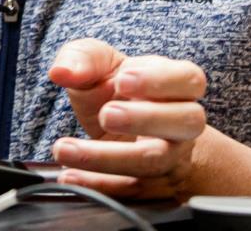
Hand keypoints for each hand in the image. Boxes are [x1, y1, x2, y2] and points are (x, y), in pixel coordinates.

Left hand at [47, 38, 208, 200]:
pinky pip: (133, 191)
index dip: (159, 80)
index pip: (189, 79)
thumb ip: (83, 59)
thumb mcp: (99, 63)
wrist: (123, 128)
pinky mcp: (154, 185)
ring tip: (66, 149)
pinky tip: (70, 175)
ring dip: (108, 157)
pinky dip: (99, 184)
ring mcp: (172, 156)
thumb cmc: (116, 89)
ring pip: (154, 161)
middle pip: (186, 122)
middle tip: (106, 115)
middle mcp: (182, 122)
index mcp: (178, 84)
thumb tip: (61, 71)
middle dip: (145, 119)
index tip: (122, 80)